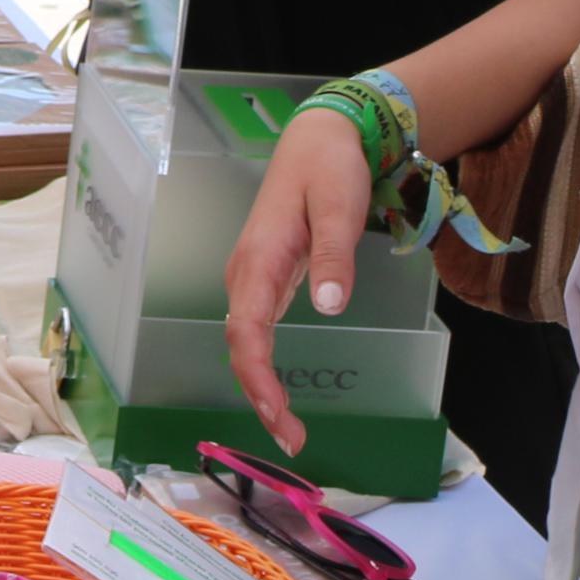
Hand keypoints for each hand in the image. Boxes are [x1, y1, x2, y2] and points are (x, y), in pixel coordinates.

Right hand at [223, 104, 375, 452]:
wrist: (319, 138)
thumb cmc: (329, 169)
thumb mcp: (339, 206)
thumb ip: (335, 255)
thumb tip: (329, 307)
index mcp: (260, 258)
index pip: (246, 330)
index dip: (258, 377)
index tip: (279, 416)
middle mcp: (247, 273)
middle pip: (240, 345)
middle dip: (260, 396)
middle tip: (292, 441)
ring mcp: (254, 277)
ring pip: (244, 341)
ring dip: (260, 386)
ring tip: (288, 429)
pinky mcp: (266, 279)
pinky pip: (255, 331)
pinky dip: (264, 366)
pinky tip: (280, 392)